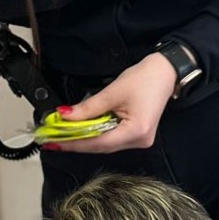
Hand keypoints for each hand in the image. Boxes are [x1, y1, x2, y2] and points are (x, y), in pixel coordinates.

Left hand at [47, 53, 175, 153]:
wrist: (165, 72)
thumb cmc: (144, 79)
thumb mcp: (111, 92)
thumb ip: (87, 108)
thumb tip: (65, 116)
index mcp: (136, 131)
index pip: (98, 143)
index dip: (74, 143)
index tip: (54, 142)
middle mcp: (139, 140)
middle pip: (101, 146)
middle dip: (76, 141)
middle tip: (53, 138)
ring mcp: (139, 139)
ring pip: (105, 143)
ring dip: (85, 138)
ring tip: (63, 134)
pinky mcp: (137, 134)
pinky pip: (112, 138)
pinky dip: (96, 134)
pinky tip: (81, 130)